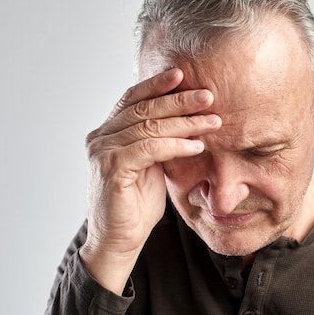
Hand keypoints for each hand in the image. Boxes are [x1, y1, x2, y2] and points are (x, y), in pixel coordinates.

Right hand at [80, 68, 220, 293]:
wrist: (119, 241)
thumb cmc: (136, 205)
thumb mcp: (151, 165)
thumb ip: (158, 141)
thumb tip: (186, 118)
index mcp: (108, 133)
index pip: (132, 99)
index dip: (156, 85)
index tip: (182, 73)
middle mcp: (100, 137)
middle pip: (143, 108)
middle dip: (178, 100)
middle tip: (207, 95)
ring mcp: (103, 152)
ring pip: (148, 126)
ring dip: (185, 122)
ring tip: (213, 121)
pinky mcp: (112, 169)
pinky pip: (150, 148)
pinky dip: (176, 144)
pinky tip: (197, 145)